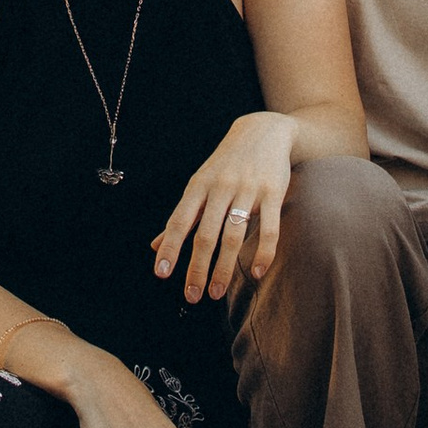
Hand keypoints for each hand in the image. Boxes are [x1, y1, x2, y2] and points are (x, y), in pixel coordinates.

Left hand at [152, 111, 301, 304]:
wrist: (263, 131)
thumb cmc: (226, 164)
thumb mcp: (200, 184)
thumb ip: (182, 216)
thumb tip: (155, 246)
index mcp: (199, 186)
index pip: (179, 221)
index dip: (170, 247)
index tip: (162, 274)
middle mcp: (220, 188)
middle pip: (206, 234)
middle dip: (198, 268)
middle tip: (193, 296)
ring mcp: (247, 189)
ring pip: (234, 234)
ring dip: (225, 267)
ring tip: (217, 292)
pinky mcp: (273, 192)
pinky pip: (268, 227)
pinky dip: (263, 252)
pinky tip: (255, 272)